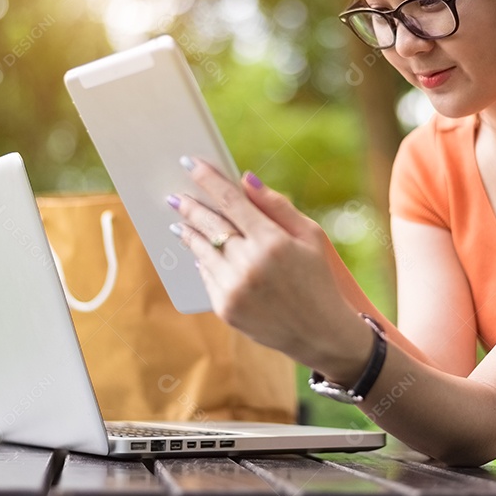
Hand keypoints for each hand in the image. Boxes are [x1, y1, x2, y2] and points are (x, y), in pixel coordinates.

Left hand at [168, 157, 370, 378]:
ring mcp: (234, 288)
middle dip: (190, 206)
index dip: (208, 179)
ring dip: (188, 233)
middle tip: (175, 195)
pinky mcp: (226, 308)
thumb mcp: (310, 236)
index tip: (190, 163)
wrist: (320, 332)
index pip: (231, 201)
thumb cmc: (318, 277)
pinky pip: (206, 276)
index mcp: (272, 241)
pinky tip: (196, 251)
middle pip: (210, 224)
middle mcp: (249, 264)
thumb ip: (277, 205)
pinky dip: (201, 260)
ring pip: (202, 251)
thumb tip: (245, 179)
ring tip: (179, 221)